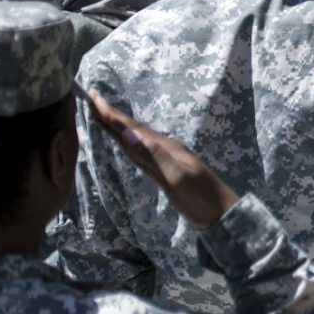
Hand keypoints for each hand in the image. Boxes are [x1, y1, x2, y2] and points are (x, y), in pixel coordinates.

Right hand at [84, 90, 239, 228]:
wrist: (222, 214)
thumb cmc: (201, 200)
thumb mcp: (176, 179)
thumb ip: (153, 157)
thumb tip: (129, 134)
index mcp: (166, 148)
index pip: (134, 129)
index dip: (112, 116)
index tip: (93, 98)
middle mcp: (165, 149)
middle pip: (133, 130)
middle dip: (111, 116)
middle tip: (90, 98)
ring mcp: (165, 159)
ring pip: (135, 140)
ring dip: (117, 127)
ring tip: (100, 115)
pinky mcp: (164, 171)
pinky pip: (140, 153)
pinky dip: (128, 144)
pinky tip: (124, 141)